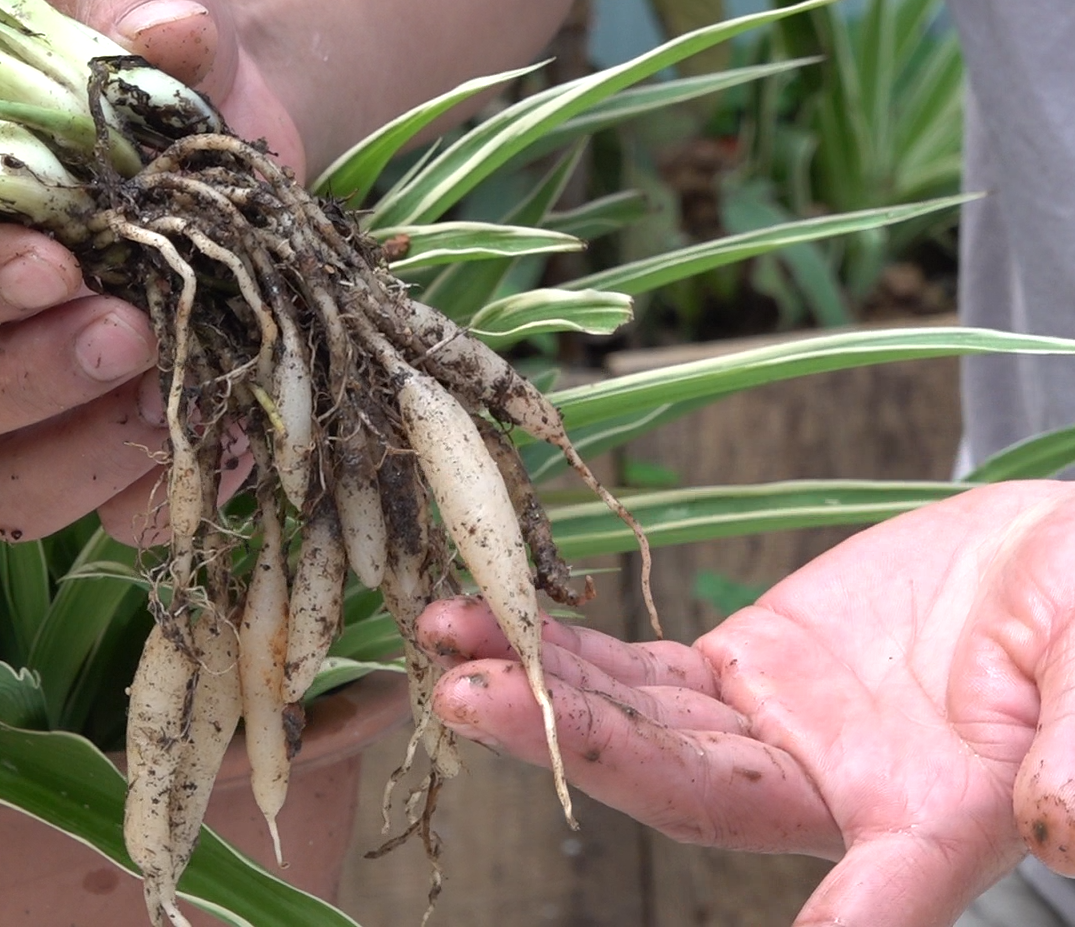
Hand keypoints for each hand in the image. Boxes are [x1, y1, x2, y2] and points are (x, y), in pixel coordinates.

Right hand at [0, 0, 288, 545]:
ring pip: (6, 488)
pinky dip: (168, 488)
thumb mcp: (151, 3)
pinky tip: (229, 430)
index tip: (54, 261)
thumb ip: (139, 5)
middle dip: (20, 380)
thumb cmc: (167, 62)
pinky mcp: (126, 454)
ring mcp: (44, 410)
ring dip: (83, 456)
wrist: (256, 120)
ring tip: (170, 390)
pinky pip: (119, 519)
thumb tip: (166, 29)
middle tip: (121, 330)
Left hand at [418, 481, 1074, 926]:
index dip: (849, 916)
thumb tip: (1063, 829)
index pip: (888, 884)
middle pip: (690, 790)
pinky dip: (566, 647)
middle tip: (465, 698)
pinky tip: (490, 615)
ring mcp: (774, 733)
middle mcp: (836, 792)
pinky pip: (638, 668)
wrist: (1052, 567)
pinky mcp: (741, 671)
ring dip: (537, 689)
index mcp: (940, 816)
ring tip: (445, 640)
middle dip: (574, 745)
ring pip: (640, 725)